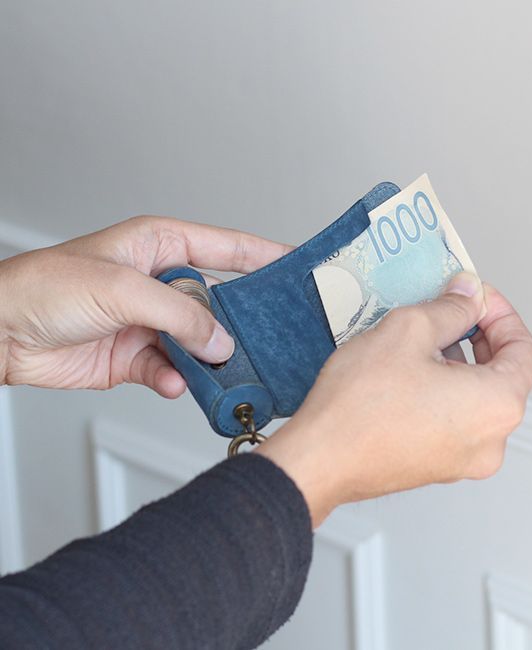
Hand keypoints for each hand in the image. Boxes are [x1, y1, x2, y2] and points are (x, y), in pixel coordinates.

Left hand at [0, 216, 290, 395]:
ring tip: (228, 373)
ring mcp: (152, 321)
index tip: (299, 267)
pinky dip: (179, 380)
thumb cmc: (46, 288)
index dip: (266, 256)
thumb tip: (222, 342)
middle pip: (220, 302)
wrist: (0, 334)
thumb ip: (180, 314)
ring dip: (212, 359)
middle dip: (242, 322)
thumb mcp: (122, 289)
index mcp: (161, 246)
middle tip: (272, 338)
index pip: (228, 247)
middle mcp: (161, 283)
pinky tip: (175, 383)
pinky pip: (174, 370)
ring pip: (201, 342)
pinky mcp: (138, 356)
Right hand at [257, 273, 531, 526]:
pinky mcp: (436, 468)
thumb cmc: (361, 402)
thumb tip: (469, 295)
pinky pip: (453, 420)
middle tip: (447, 311)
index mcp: (498, 406)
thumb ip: (451, 307)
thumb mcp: (409, 330)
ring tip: (420, 341)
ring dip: (457, 363)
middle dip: (478, 337)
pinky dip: (442, 391)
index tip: (473, 297)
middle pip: (502, 375)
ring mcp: (463, 461)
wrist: (319, 458)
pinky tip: (408, 373)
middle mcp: (491, 441)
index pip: (523, 350)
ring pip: (474, 398)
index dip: (500, 313)